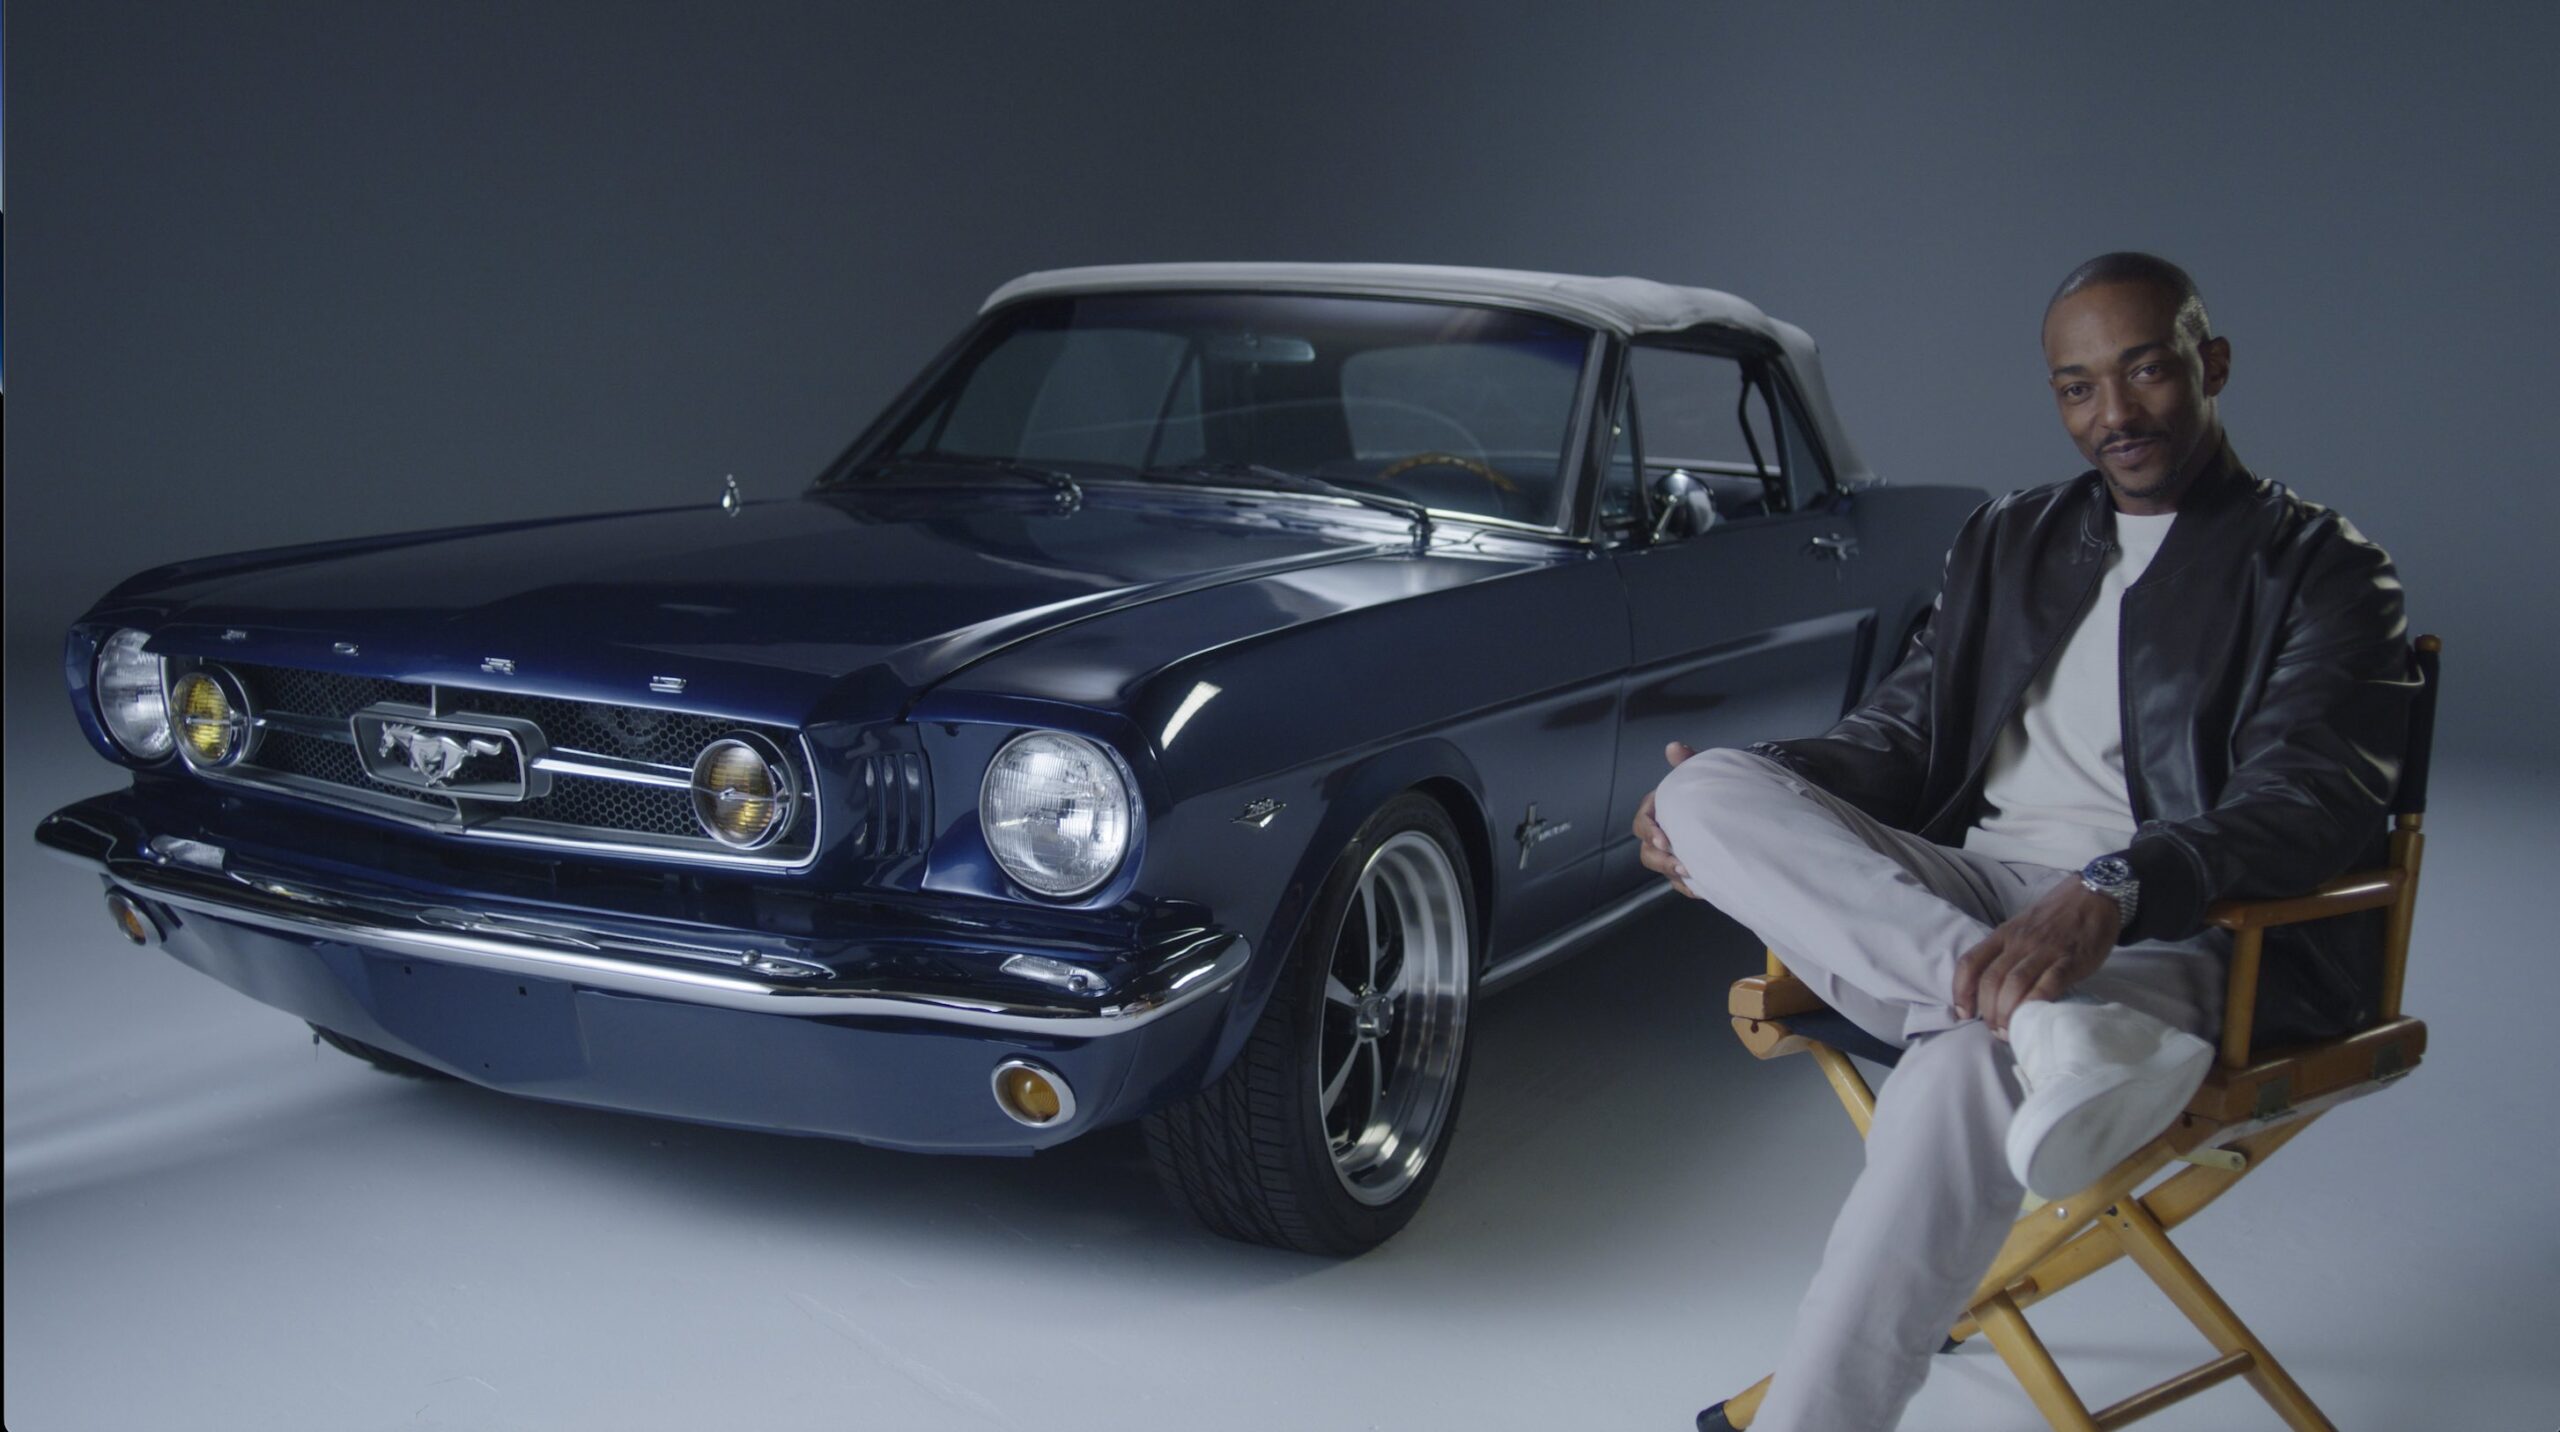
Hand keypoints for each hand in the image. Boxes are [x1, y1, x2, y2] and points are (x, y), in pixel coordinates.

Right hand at [1633, 741, 1699, 898]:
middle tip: (1682, 864)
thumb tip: (1674, 747)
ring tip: (1693, 875)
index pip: (1642, 823)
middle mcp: (1660, 833)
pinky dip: (1690, 887)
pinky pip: (1681, 882)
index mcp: (1657, 810)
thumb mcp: (1698, 772)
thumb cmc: (1707, 787)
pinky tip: (1704, 888)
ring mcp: (1672, 851)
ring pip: (1662, 868)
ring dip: (1674, 874)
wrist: (1730, 803)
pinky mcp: (1686, 866)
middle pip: (1647, 852)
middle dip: (1661, 860)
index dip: (1650, 832)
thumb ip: (1686, 762)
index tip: (1665, 839)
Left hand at [1952, 878, 2121, 1034]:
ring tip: (2009, 1032)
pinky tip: (2032, 1018)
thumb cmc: (2055, 916)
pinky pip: (2049, 983)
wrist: (2094, 895)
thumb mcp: (2022, 927)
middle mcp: (2019, 942)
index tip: (1964, 1014)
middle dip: (1988, 1011)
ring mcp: (2045, 950)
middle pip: (1991, 980)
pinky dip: (2036, 1003)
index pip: (1970, 963)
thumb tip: (1992, 990)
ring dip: (2007, 1012)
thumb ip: (2007, 952)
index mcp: (2003, 935)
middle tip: (1995, 1031)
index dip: (1961, 991)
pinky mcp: (2071, 959)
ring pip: (2015, 984)